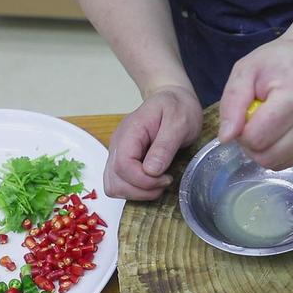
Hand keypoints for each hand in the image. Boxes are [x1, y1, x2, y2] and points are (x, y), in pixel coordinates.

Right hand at [104, 85, 202, 199]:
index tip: (166, 178)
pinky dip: (135, 190)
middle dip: (141, 190)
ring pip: (114, 187)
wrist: (172, 99)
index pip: (123, 166)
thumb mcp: (179, 122)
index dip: (143, 180)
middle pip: (115, 181)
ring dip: (137, 193)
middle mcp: (118, 144)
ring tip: (159, 183)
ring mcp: (118, 154)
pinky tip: (153, 182)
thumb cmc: (177, 107)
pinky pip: (120, 184)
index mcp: (130, 132)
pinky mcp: (123, 161)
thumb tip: (151, 170)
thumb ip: (165, 145)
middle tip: (164, 182)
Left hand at [218, 36, 292, 169]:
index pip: (255, 138)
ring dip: (266, 149)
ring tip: (270, 124)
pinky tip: (284, 128)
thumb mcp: (245, 71)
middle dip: (252, 144)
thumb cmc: (277, 62)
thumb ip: (232, 103)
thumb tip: (226, 138)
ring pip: (279, 163)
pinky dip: (282, 150)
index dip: (241, 131)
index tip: (246, 114)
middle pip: (267, 157)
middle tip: (255, 122)